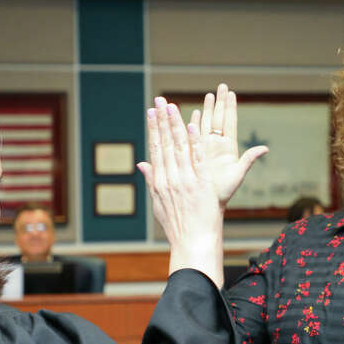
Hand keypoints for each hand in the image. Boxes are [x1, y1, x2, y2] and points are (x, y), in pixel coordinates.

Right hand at [137, 97, 223, 284]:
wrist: (193, 242)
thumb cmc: (178, 226)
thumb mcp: (159, 204)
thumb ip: (151, 181)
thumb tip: (142, 164)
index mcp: (160, 182)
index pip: (155, 149)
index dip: (153, 129)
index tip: (151, 113)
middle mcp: (170, 179)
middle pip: (165, 144)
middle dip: (162, 121)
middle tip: (160, 100)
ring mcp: (186, 180)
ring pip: (180, 147)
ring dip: (176, 125)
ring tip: (173, 106)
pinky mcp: (201, 184)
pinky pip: (198, 160)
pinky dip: (195, 142)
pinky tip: (193, 126)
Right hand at [189, 83, 268, 206]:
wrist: (206, 202)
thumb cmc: (223, 192)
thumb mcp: (238, 174)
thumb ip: (249, 159)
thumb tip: (265, 148)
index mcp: (229, 148)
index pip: (230, 122)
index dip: (230, 108)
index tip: (231, 93)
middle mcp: (217, 145)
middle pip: (219, 118)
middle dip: (220, 102)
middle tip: (222, 86)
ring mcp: (205, 147)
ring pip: (206, 123)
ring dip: (208, 109)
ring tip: (210, 95)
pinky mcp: (194, 152)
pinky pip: (194, 133)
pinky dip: (194, 122)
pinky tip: (194, 112)